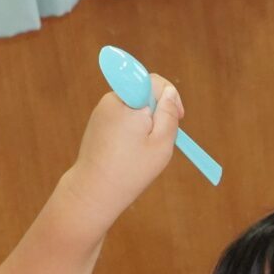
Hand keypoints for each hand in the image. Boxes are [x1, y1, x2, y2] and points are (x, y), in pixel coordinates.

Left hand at [71, 77, 186, 219]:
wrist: (94, 190)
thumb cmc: (131, 170)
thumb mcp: (161, 143)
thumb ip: (169, 114)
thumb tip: (169, 92)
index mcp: (128, 102)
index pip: (154, 83)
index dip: (171, 97)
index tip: (179, 117)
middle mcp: (111, 100)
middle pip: (144, 94)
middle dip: (157, 113)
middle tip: (162, 139)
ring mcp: (101, 110)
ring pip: (133, 107)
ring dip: (144, 123)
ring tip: (143, 150)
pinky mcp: (97, 122)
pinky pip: (121, 117)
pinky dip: (130, 130)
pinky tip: (129, 151)